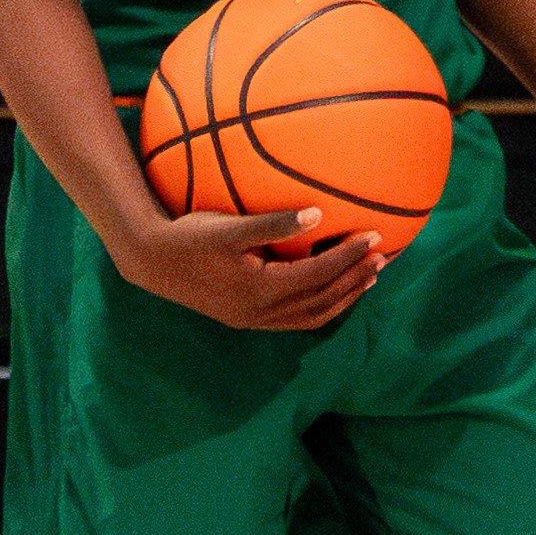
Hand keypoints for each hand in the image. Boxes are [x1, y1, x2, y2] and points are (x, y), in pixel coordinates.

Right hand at [107, 195, 383, 336]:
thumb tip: (317, 214)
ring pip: (312, 315)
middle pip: (322, 300)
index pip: (318, 276)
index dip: (349, 258)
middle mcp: (261, 312)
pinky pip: (296, 318)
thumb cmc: (188, 237)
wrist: (151, 262)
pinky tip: (329, 288)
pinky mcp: (246, 318)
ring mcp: (253, 320)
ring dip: (343, 297)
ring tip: (368, 277)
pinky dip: (320, 305)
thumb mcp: (228, 226)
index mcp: (260, 291)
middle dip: (355, 279)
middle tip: (385, 258)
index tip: (375, 238)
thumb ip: (273, 223)